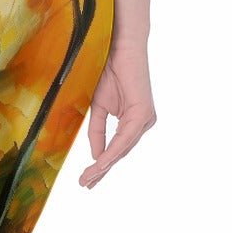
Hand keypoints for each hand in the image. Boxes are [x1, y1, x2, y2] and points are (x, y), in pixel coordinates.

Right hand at [79, 44, 156, 188]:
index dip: (102, 165)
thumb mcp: (98, 108)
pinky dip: (112, 151)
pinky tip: (101, 163)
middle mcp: (143, 122)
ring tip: (89, 177)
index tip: (87, 179)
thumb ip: (98, 132)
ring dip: (105, 165)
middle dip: (102, 171)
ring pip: (123, 149)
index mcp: (133, 122)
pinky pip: (125, 138)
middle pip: (120, 153)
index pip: (116, 149)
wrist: (118, 47)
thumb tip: (96, 157)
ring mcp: (145, 119)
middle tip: (86, 185)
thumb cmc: (109, 71)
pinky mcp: (143, 113)